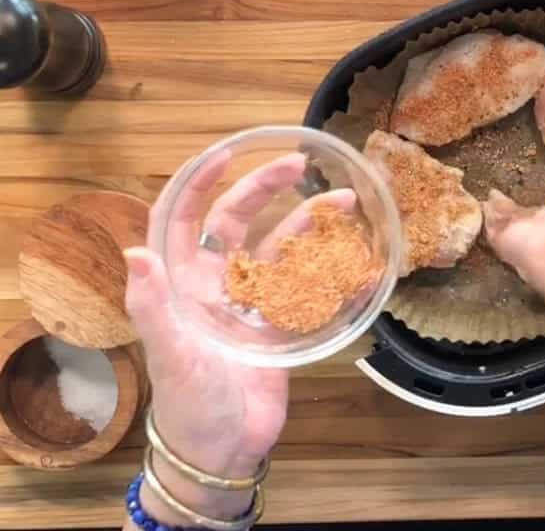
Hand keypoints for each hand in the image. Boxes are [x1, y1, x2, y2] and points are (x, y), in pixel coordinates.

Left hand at [125, 152, 353, 524]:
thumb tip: (134, 255)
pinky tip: (354, 253)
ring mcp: (249, 303)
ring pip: (278, 248)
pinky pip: (304, 286)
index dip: (201, 182)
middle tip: (300, 163)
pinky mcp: (278, 325)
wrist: (225, 449)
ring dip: (307, 223)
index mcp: (182, 285)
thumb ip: (153, 306)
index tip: (228, 151)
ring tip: (343, 201)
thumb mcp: (171, 355)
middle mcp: (215, 284)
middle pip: (237, 222)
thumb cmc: (190, 404)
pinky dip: (328, 268)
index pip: (184, 218)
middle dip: (266, 188)